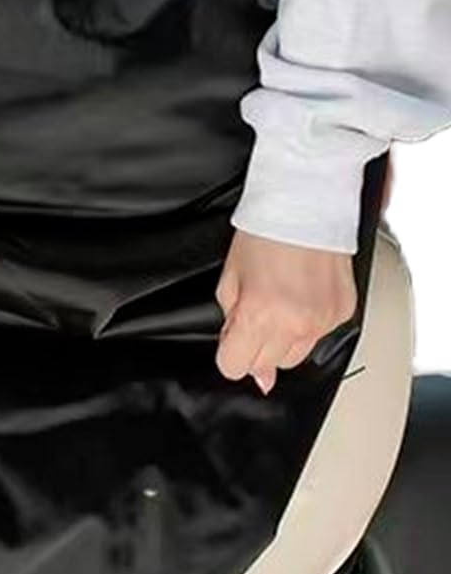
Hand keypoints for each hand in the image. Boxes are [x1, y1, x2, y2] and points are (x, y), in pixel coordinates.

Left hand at [215, 231, 356, 394]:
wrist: (305, 205)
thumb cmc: (264, 235)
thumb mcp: (229, 280)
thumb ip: (231, 324)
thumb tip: (248, 365)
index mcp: (259, 316)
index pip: (235, 367)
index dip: (229, 353)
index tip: (230, 340)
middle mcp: (295, 324)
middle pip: (267, 365)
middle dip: (255, 345)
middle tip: (255, 313)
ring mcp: (323, 321)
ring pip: (295, 356)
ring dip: (282, 339)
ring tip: (279, 304)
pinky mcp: (343, 313)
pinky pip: (319, 336)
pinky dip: (307, 325)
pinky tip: (300, 298)